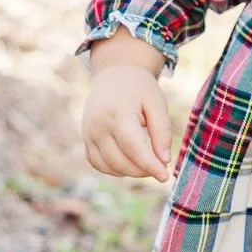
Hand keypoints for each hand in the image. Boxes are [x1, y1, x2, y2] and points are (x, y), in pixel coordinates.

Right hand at [82, 62, 172, 180]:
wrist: (113, 75)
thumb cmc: (139, 89)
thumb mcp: (157, 103)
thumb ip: (161, 131)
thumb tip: (164, 161)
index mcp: (118, 113)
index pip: (134, 148)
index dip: (150, 165)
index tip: (165, 176)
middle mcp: (99, 125)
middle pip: (120, 161)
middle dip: (142, 170)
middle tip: (160, 166)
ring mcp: (89, 133)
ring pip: (108, 166)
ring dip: (129, 172)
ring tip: (146, 162)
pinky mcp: (86, 139)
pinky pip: (97, 163)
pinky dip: (114, 169)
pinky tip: (129, 162)